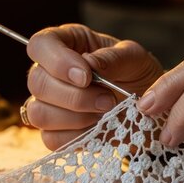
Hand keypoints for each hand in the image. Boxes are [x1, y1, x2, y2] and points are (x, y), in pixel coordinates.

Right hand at [25, 23, 163, 149]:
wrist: (147, 106)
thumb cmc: (137, 73)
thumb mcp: (134, 58)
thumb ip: (113, 58)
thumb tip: (88, 62)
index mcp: (66, 43)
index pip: (40, 44)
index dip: (57, 61)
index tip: (86, 76)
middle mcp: (49, 71)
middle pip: (37, 82)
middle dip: (75, 96)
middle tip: (108, 100)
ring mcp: (47, 103)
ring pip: (38, 113)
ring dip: (76, 118)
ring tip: (105, 113)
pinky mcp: (54, 132)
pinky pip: (51, 139)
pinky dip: (78, 136)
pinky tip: (98, 127)